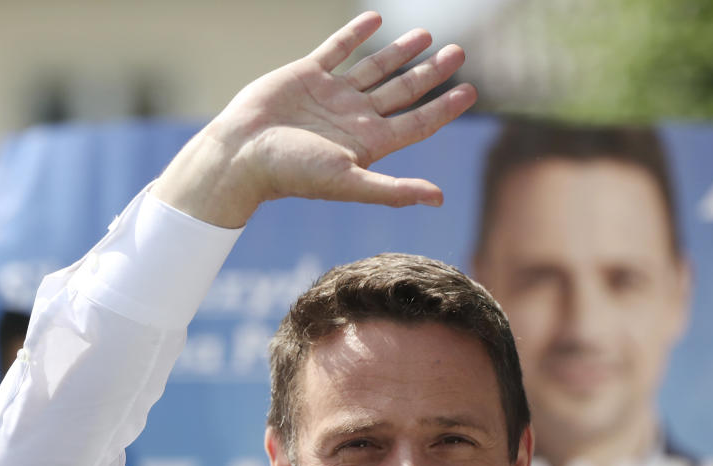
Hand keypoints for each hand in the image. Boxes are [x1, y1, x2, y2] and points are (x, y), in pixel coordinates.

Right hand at [153, 11, 476, 227]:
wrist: (242, 154)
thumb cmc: (292, 173)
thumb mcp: (349, 181)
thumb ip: (395, 190)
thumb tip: (439, 199)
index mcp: (369, 142)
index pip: (418, 121)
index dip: (445, 107)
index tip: (470, 90)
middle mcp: (355, 117)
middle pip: (404, 91)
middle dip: (431, 73)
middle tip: (458, 52)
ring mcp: (332, 95)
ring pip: (376, 67)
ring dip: (400, 52)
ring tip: (426, 34)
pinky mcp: (306, 75)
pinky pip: (336, 48)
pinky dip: (355, 34)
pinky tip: (374, 20)